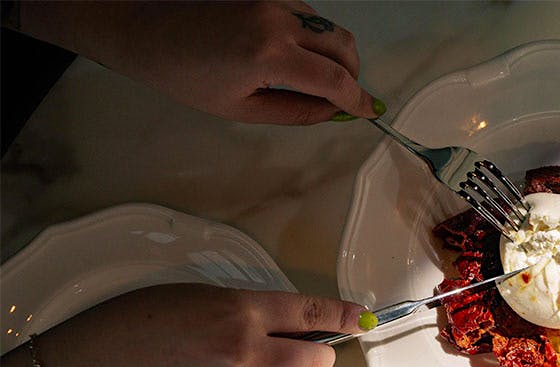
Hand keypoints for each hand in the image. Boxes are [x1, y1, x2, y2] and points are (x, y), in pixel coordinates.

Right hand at [2, 285, 365, 366]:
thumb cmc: (141, 323)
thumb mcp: (197, 298)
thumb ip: (246, 311)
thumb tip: (290, 324)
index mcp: (240, 310)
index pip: (309, 311)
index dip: (341, 315)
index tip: (361, 318)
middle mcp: (245, 348)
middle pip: (316, 361)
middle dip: (321, 357)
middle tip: (311, 353)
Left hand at [17, 1, 375, 124]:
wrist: (141, 29)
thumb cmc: (182, 74)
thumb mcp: (240, 110)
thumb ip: (296, 112)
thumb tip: (334, 113)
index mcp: (269, 57)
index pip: (337, 79)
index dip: (358, 100)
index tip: (367, 111)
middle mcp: (275, 21)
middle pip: (343, 45)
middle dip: (351, 73)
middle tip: (341, 95)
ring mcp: (270, 0)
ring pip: (326, 26)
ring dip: (331, 52)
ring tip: (308, 74)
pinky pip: (304, 12)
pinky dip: (309, 35)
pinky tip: (287, 51)